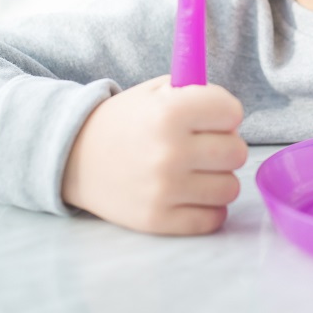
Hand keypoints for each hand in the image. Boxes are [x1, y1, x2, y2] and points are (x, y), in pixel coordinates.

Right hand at [62, 76, 247, 234]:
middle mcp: (169, 152)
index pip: (232, 112)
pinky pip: (213, 218)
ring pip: (230, 188)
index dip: (225, 112)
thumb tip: (233, 111)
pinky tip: (192, 194)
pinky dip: (209, 207)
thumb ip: (197, 92)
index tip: (213, 116)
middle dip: (226, 145)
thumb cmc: (126, 121)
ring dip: (219, 178)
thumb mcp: (155, 92)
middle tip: (206, 146)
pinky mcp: (158, 220)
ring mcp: (164, 190)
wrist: (75, 157)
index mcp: (170, 112)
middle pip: (237, 152)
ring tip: (198, 171)